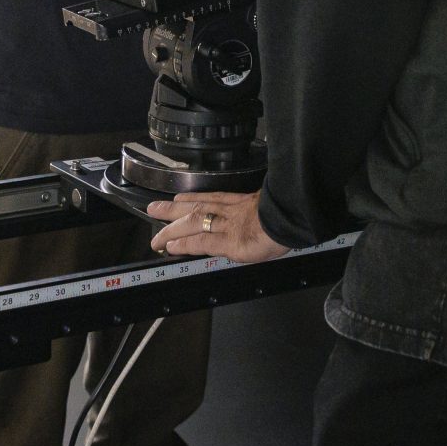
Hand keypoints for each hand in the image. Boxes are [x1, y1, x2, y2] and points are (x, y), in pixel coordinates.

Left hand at [147, 191, 288, 264]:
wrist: (293, 217)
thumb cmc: (289, 213)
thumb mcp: (273, 205)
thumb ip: (261, 212)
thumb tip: (259, 217)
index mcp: (242, 202)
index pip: (211, 198)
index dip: (193, 199)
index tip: (178, 199)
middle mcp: (231, 211)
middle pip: (196, 207)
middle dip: (172, 210)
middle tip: (154, 209)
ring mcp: (228, 226)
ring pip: (193, 223)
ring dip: (171, 228)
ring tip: (157, 236)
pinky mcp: (229, 242)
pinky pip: (201, 242)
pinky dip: (185, 244)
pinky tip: (172, 247)